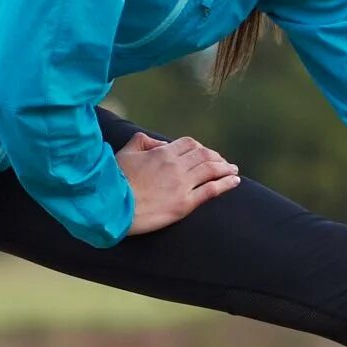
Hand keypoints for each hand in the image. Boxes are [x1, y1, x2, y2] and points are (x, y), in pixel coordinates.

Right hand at [117, 132, 241, 235]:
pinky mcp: (185, 204)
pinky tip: (234, 181)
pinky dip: (226, 184)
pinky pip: (211, 190)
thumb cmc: (115, 180)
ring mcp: (182, 185)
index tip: (204, 153)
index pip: (189, 144)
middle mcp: (176, 166)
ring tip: (233, 170)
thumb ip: (143, 141)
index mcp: (163, 153)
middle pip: (204, 156)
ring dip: (225, 168)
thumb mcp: (126, 153)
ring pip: (211, 170)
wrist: (112, 206)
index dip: (199, 147)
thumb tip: (159, 143)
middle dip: (216, 157)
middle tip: (223, 162)